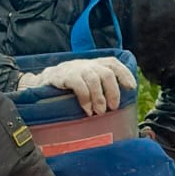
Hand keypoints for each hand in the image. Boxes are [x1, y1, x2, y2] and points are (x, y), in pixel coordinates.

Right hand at [17, 56, 136, 115]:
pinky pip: (79, 86)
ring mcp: (75, 68)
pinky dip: (85, 99)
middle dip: (113, 92)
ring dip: (99, 98)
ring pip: (94, 79)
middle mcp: (87, 64)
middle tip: (113, 107)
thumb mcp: (87, 82)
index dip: (124, 74)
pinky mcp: (64, 76)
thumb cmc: (69, 85)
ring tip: (99, 112)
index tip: (131, 88)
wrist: (43, 82)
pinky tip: (87, 109)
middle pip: (106, 73)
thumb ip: (100, 86)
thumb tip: (118, 104)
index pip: (113, 63)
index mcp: (95, 64)